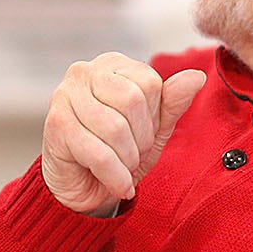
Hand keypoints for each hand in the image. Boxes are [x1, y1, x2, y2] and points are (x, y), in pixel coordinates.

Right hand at [40, 53, 205, 215]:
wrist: (82, 186)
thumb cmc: (118, 151)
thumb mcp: (154, 128)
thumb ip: (172, 102)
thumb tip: (197, 76)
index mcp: (112, 65)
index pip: (149, 82)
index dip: (154, 117)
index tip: (142, 134)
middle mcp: (84, 72)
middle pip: (132, 101)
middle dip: (140, 139)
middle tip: (133, 155)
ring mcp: (64, 96)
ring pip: (115, 128)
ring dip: (128, 160)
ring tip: (123, 168)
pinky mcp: (55, 125)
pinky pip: (99, 153)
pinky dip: (116, 177)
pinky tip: (118, 185)